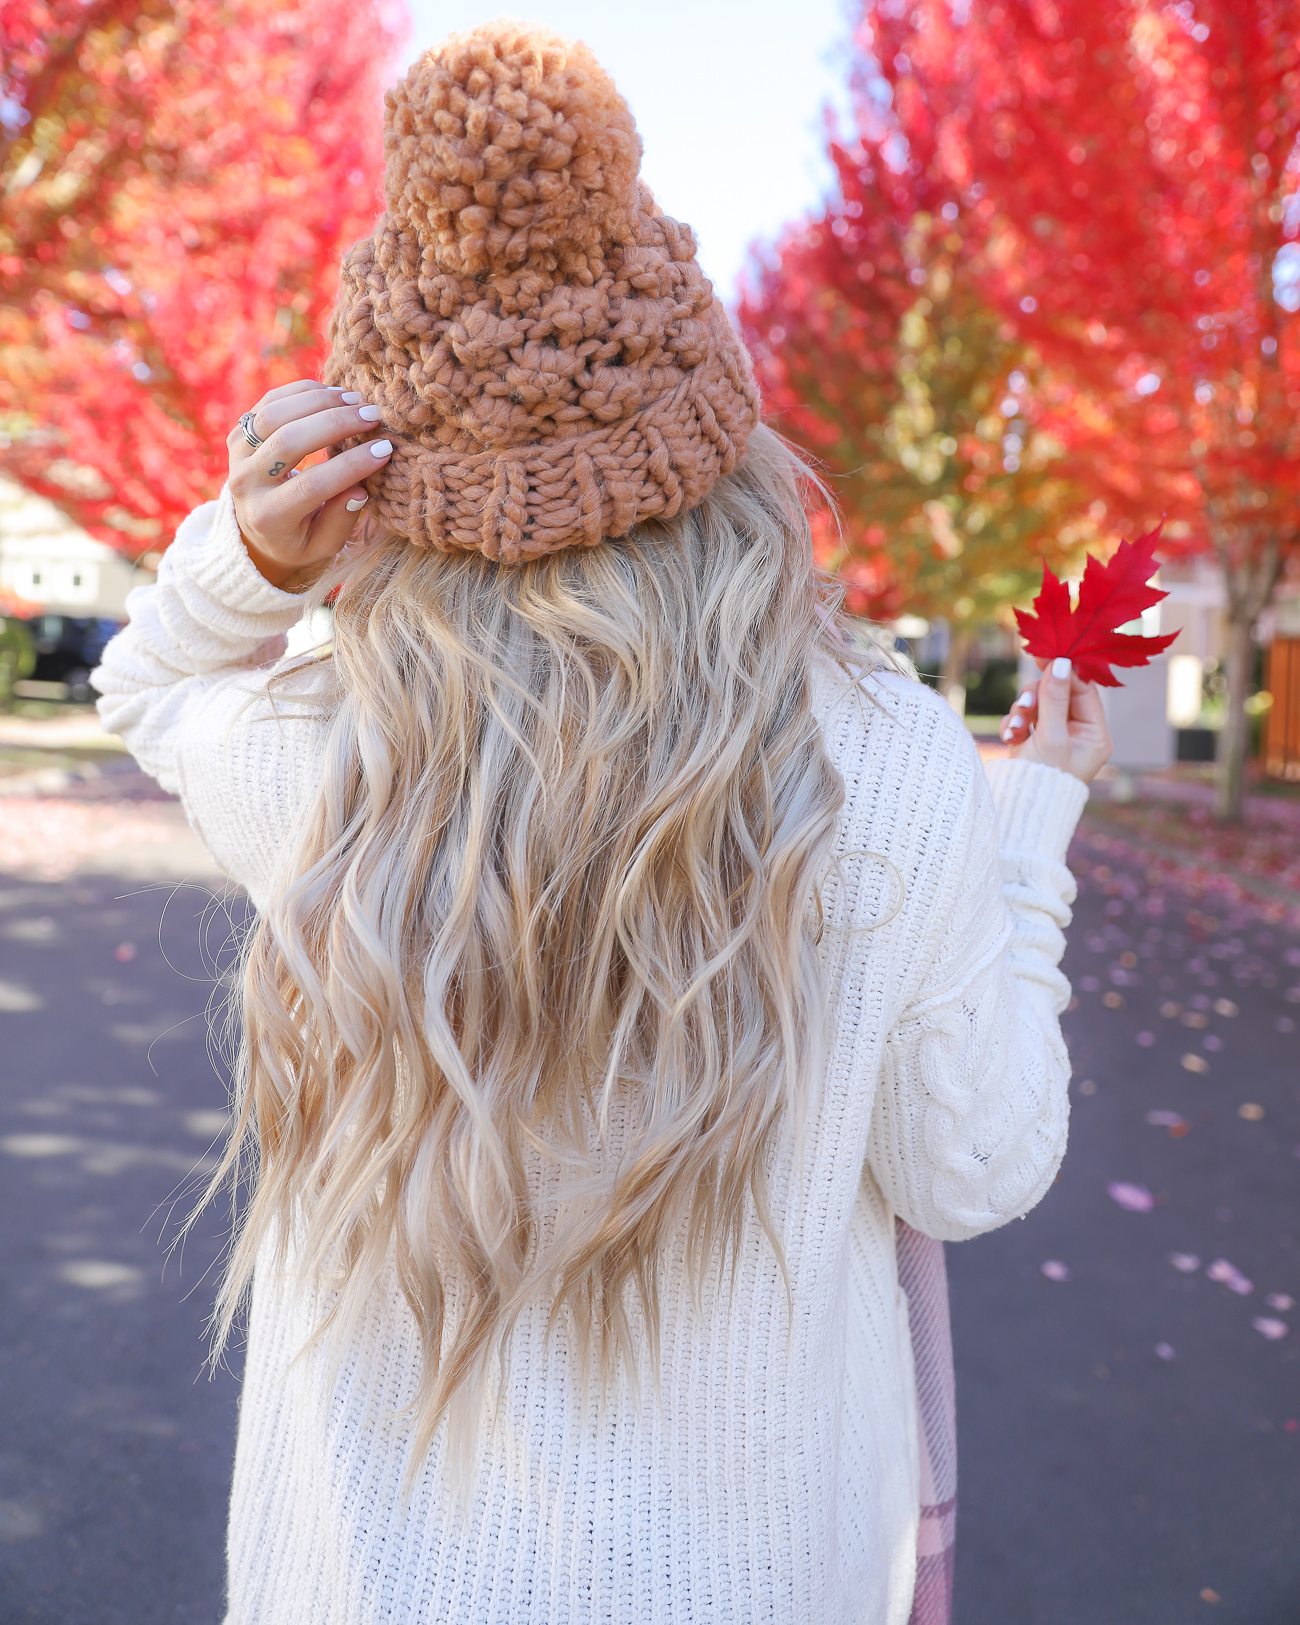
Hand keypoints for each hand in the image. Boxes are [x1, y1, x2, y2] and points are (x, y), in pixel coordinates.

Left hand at [226, 380, 393, 588]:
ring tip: (354, 400)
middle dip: (336, 424)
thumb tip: (361, 489)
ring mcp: (237, 455)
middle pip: (289, 441)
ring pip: (275, 414)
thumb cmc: (298, 538)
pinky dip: (303, 392)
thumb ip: (340, 521)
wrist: (253, 529)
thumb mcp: (321, 545)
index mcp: (269, 517)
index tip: (384, 450)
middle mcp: (246, 484)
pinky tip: (334, 394)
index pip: (313, 485)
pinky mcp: (237, 434)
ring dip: (319, 401)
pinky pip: (268, 402)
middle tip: (372, 415)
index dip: (351, 465)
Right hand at [999, 657, 1111, 783]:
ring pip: (1039, 705)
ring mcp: (1056, 738)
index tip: (1044, 657)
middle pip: (1059, 695)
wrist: (1019, 813)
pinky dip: (1015, 723)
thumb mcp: (1051, 737)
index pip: (1083, 690)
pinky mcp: (1035, 742)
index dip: (1064, 672)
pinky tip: (1010, 736)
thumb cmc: (1043, 780)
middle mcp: (1079, 734)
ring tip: (1015, 726)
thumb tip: (1061, 662)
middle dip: (1038, 697)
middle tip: (1025, 705)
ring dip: (1023, 710)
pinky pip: (1026, 719)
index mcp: (1095, 735)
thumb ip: (1054, 698)